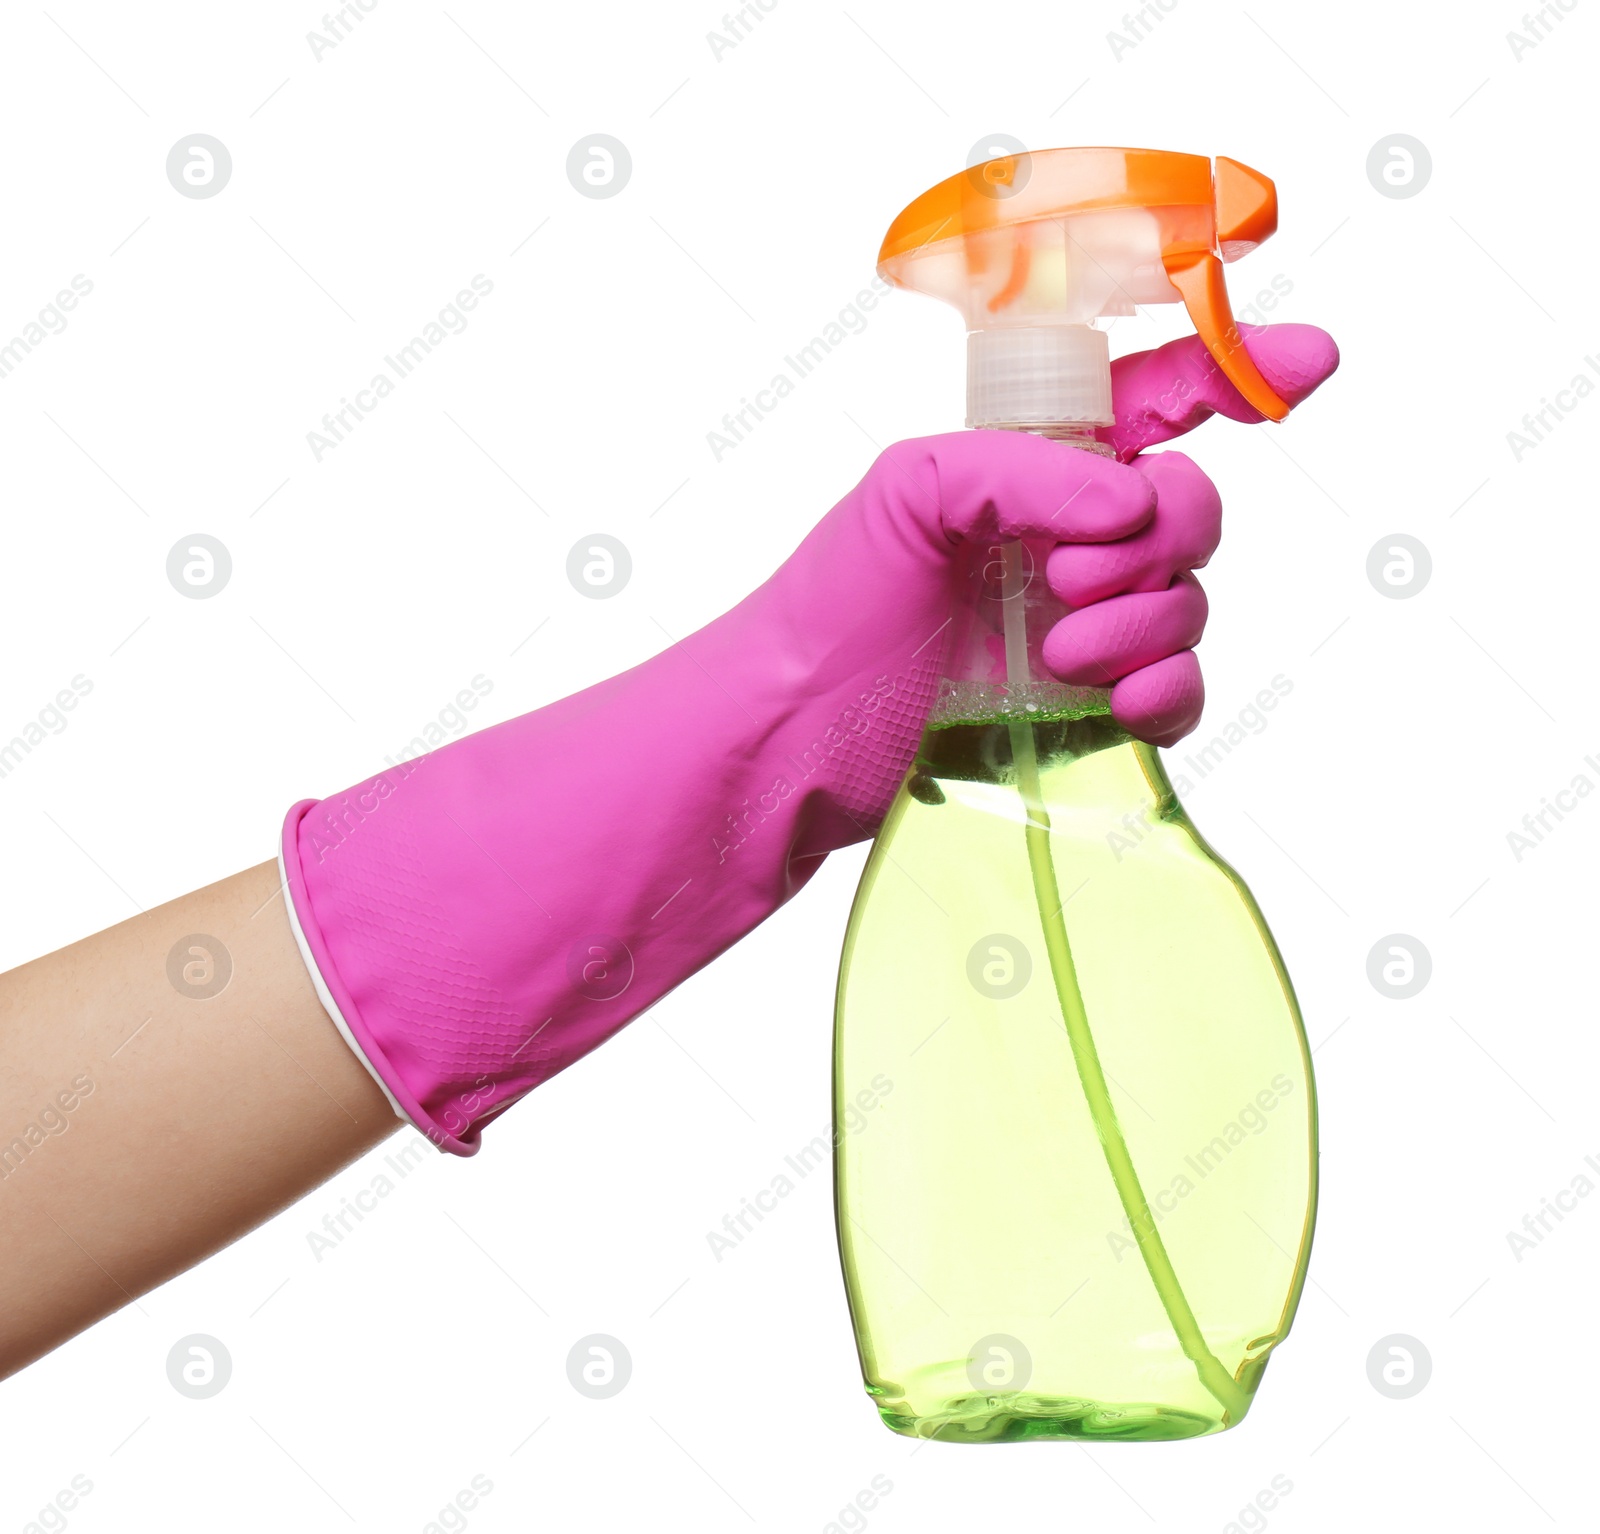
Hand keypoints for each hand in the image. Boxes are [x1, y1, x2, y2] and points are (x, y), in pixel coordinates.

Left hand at [281, 321, 1338, 1150]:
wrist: (803, 734)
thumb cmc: (831, 605)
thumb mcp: (907, 494)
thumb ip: (1022, 470)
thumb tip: (1127, 503)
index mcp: (1031, 468)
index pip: (1155, 401)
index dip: (1235, 374)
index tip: (1308, 365)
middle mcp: (1068, 539)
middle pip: (1192, 507)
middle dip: (1155, 541)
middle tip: (1065, 579)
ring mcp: (1086, 624)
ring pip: (1190, 602)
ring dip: (1141, 625)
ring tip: (1054, 652)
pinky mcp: (1090, 706)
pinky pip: (1181, 689)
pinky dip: (1167, 691)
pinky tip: (1119, 704)